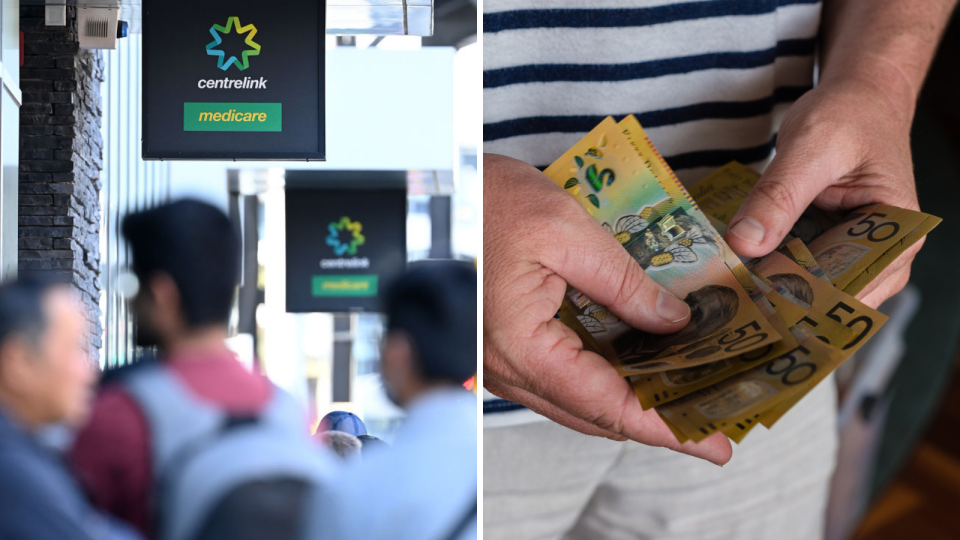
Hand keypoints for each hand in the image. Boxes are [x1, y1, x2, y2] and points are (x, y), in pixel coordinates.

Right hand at [483, 153, 732, 464]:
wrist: (447, 192)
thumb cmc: (490, 201)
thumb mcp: (566, 230)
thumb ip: (622, 281)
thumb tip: (671, 321)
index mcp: (522, 345)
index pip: (605, 403)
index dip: (664, 428)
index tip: (713, 444)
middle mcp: (507, 367)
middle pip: (593, 414)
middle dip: (655, 422)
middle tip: (711, 422)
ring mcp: (502, 362)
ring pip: (577, 400)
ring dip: (630, 402)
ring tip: (683, 394)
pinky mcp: (506, 347)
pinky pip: (560, 377)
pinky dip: (603, 379)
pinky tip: (638, 364)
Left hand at [724, 78, 922, 307]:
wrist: (855, 99)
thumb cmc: (849, 116)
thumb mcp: (810, 148)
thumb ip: (778, 196)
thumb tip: (744, 242)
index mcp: (899, 232)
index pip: (851, 284)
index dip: (804, 301)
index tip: (755, 307)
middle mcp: (884, 253)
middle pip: (831, 296)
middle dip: (783, 302)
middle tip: (730, 306)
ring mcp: (856, 254)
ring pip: (813, 289)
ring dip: (773, 290)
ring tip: (727, 296)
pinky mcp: (829, 248)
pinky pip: (801, 269)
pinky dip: (772, 270)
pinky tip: (737, 273)